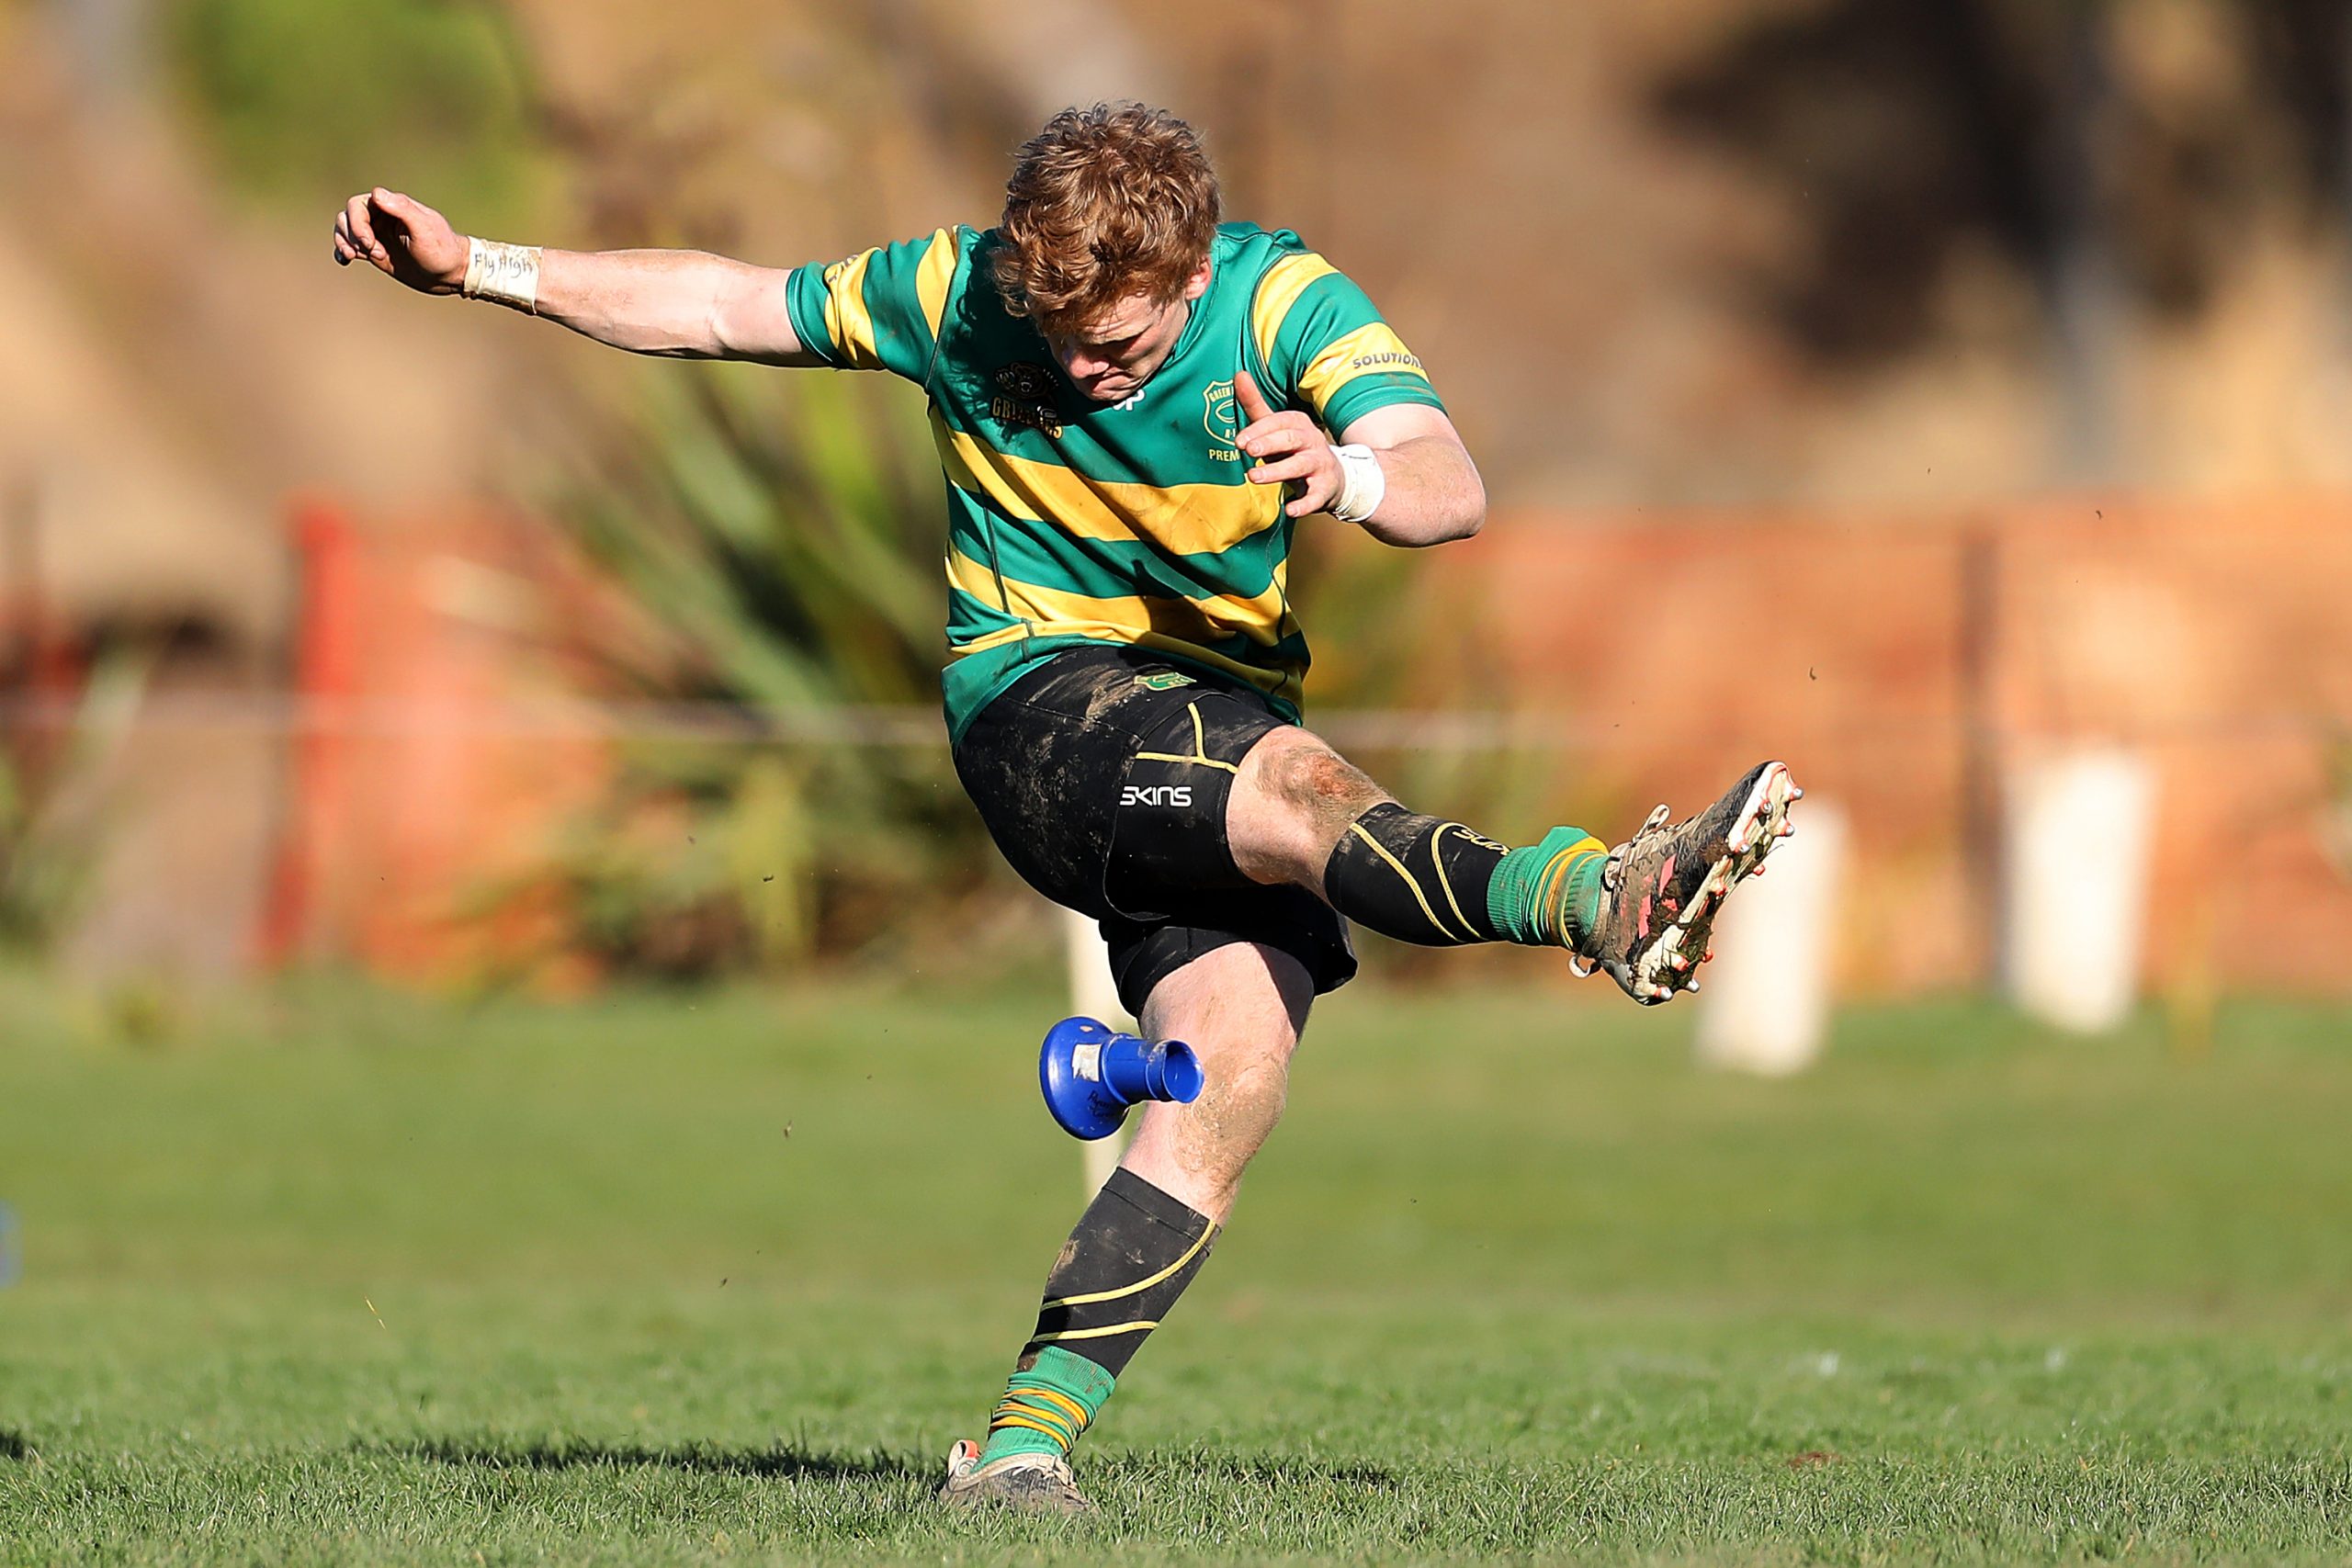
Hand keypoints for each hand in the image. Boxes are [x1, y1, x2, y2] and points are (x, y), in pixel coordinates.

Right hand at [331, 187, 466, 293]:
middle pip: (347, 216)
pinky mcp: (376, 251)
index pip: (358, 204)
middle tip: (374, 253)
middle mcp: (382, 217)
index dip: (357, 222)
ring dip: (344, 242)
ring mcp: (378, 234)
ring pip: (345, 229)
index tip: (371, 243)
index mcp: (392, 206)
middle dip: (352, 235)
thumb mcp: (425, 229)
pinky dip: (342, 251)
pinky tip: (345, 261)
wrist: (451, 275)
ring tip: (356, 257)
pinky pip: (350, 246)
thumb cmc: (442, 250)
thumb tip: (376, 193)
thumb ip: (402, 209)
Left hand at [1234, 370, 1340, 517]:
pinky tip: (1290, 510)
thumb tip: (1238, 374)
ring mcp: (1320, 465)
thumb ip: (1256, 404)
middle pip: (1290, 439)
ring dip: (1278, 471)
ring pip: (1301, 465)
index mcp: (1298, 424)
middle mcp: (1311, 441)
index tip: (1240, 441)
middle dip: (1269, 444)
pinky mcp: (1324, 489)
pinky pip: (1315, 496)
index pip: (1278, 422)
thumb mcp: (1276, 427)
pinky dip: (1304, 504)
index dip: (1259, 430)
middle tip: (1249, 451)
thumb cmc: (1295, 450)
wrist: (1334, 477)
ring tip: (1254, 477)